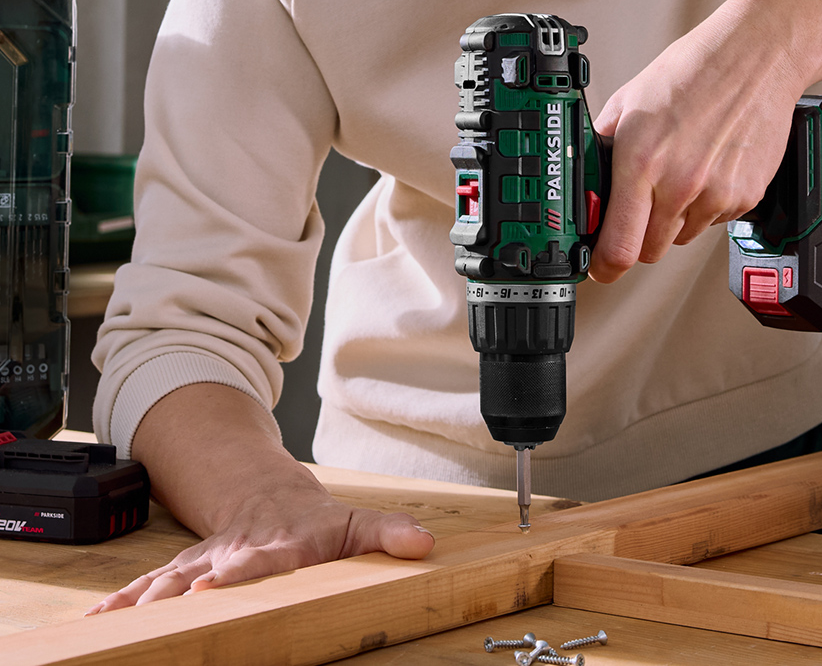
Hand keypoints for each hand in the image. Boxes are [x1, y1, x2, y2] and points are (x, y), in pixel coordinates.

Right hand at [86, 471, 433, 610]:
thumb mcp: (354, 523)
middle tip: (160, 607)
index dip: (238, 573)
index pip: (257, 561)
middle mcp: (233, 554)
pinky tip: (95, 626)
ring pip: (167, 582)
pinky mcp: (185, 572)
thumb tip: (423, 544)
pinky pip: (147, 588)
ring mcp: (204, 563)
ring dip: (141, 602)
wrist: (271, 496)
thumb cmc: (314, 520)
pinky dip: (120, 605)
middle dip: (181, 591)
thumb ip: (387, 533)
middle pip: (203, 574)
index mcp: (275, 546)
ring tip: (111, 627)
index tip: (218, 581)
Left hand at [589, 0, 802, 280]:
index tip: (598, 265)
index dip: (603, 265)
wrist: (755, 57)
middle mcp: (679, 185)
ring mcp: (716, 195)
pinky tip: (707, 166)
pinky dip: (705, 205)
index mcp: (640, 162)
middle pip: (648, 251)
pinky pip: (714, 221)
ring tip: (679, 170)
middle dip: (636, 236)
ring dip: (672, 218)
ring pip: (681, 237)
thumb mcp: (628, 102)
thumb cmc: (692, 71)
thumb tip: (586, 183)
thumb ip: (603, 147)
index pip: (618, 247)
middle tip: (637, 205)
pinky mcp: (745, 197)